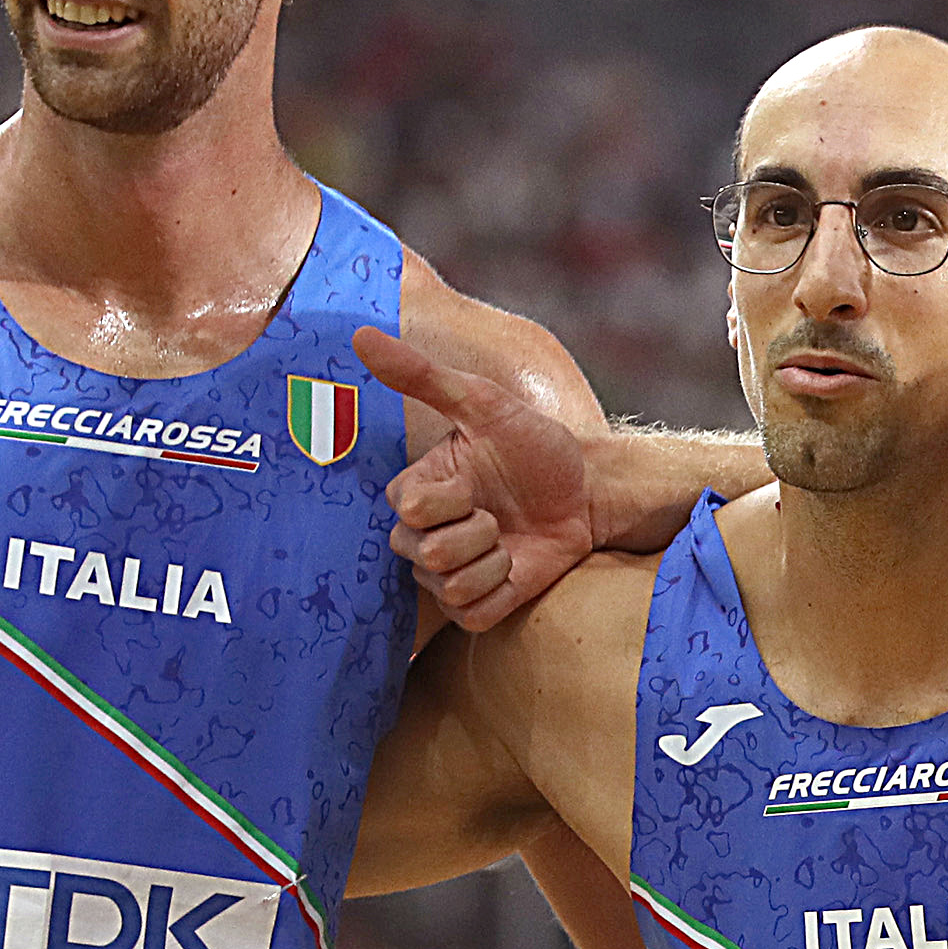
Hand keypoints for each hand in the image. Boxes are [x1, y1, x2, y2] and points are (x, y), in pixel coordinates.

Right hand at [357, 324, 598, 630]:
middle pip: (424, 554)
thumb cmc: (532, 445)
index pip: (407, 510)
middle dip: (475, 531)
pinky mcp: (477, 607)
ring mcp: (448, 574)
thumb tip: (361, 334)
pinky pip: (470, 614)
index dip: (450, 500)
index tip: (475, 482)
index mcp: (416, 491)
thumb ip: (421, 375)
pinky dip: (500, 590)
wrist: (587, 492)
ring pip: (448, 585)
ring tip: (508, 538)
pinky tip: (514, 567)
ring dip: (493, 559)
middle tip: (498, 513)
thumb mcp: (483, 403)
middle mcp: (423, 535)